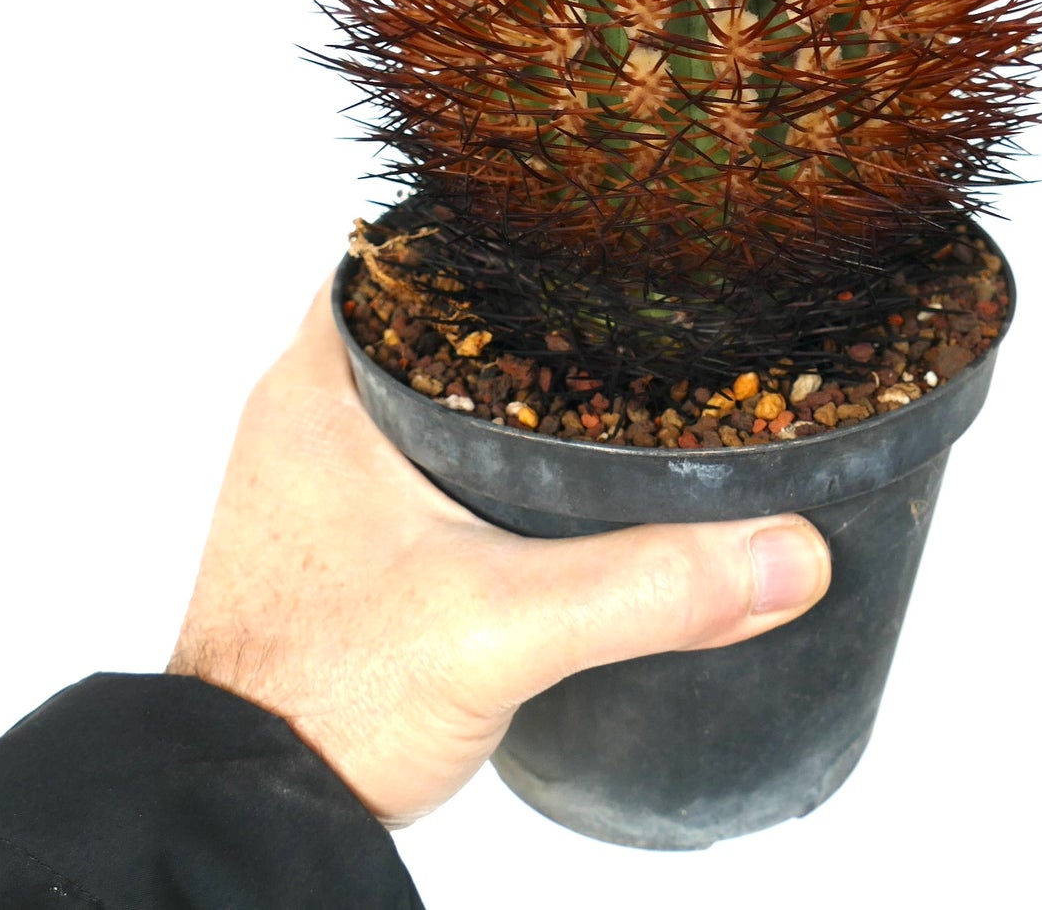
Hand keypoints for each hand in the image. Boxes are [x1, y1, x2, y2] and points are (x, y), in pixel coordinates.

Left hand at [168, 281, 831, 826]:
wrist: (255, 810)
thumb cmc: (323, 697)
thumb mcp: (505, 625)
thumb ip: (648, 585)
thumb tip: (786, 550)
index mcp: (319, 387)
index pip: (408, 253)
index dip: (497, 231)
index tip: (585, 231)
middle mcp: (309, 417)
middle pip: (433, 318)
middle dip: (526, 311)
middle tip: (622, 306)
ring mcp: (322, 482)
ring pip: (431, 391)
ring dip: (507, 385)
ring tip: (606, 377)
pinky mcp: (345, 541)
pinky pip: (427, 458)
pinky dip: (489, 452)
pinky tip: (553, 481)